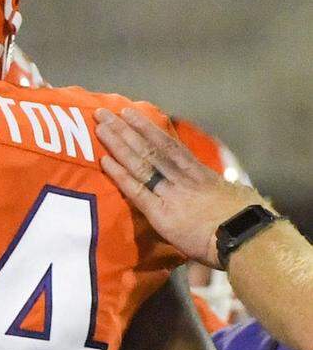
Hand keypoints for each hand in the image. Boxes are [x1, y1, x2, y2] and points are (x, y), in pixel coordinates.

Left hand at [94, 108, 266, 267]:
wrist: (248, 237)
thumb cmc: (248, 222)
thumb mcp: (234, 196)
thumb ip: (218, 191)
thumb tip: (220, 189)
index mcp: (200, 174)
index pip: (170, 146)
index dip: (148, 129)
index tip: (131, 114)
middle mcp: (183, 178)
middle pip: (150, 148)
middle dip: (125, 129)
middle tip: (104, 112)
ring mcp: (171, 194)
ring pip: (141, 162)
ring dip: (118, 143)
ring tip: (101, 126)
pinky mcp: (162, 214)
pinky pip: (137, 191)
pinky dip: (120, 175)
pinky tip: (104, 161)